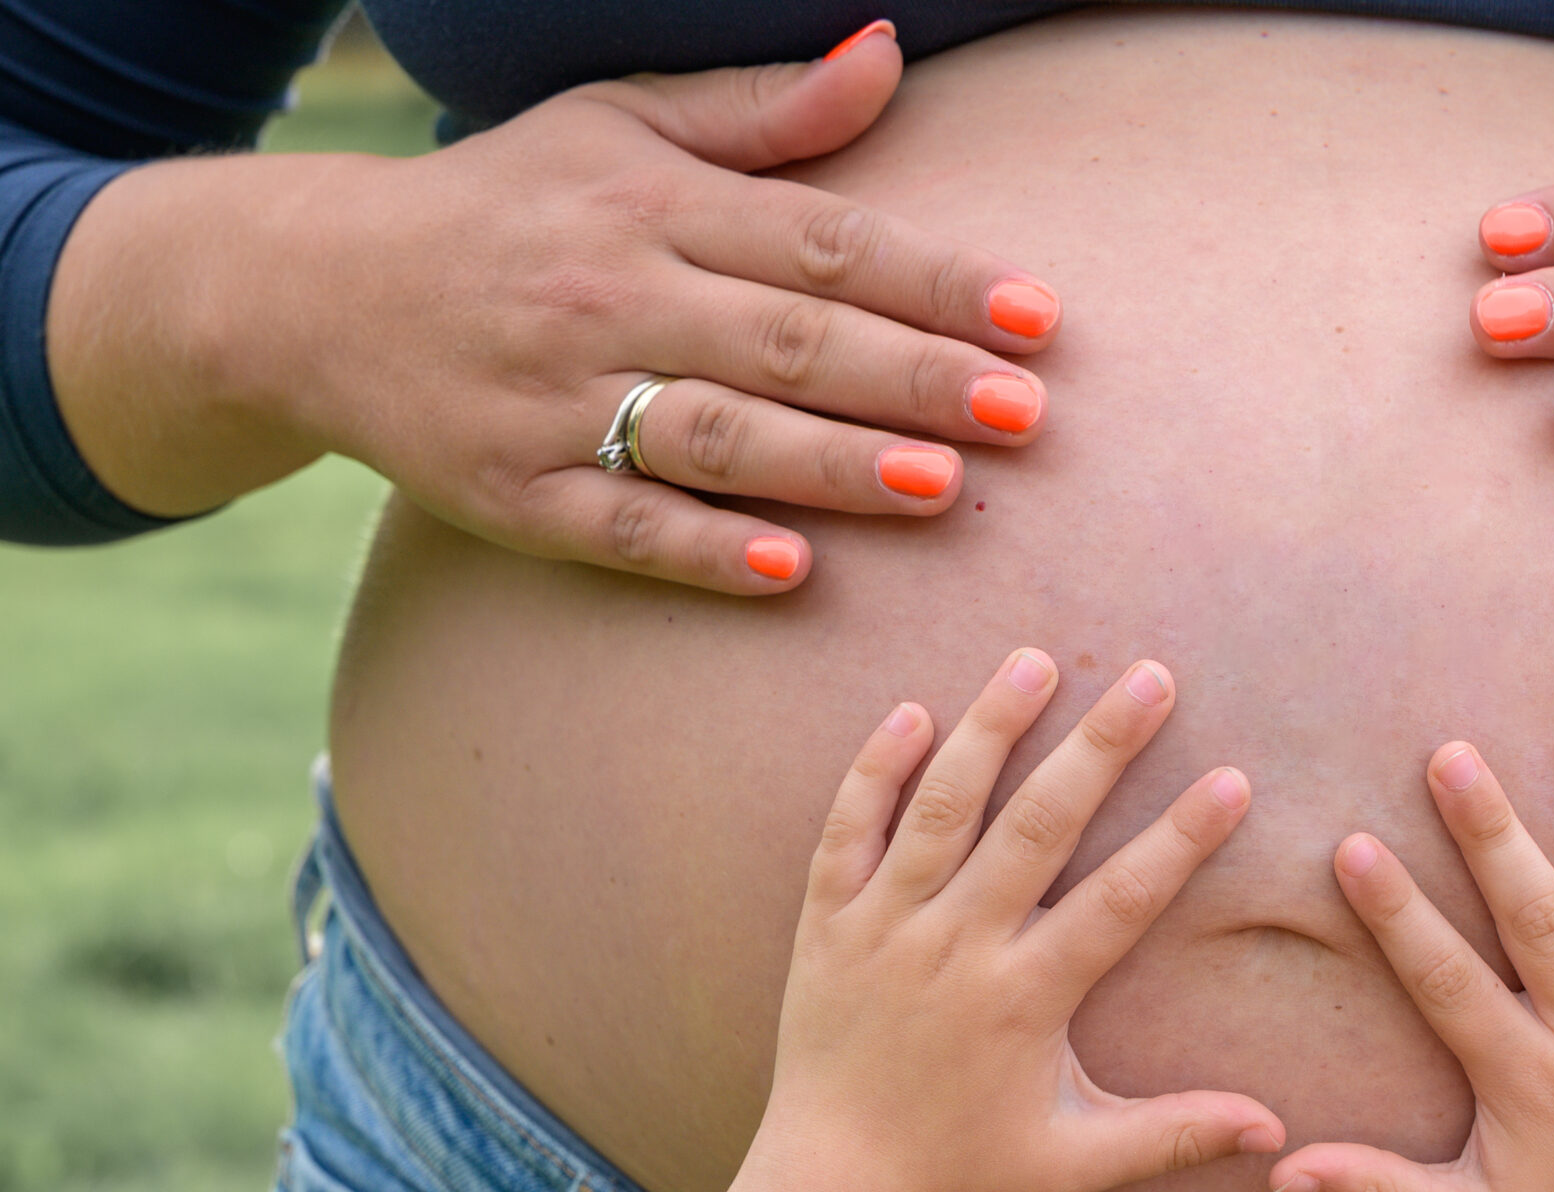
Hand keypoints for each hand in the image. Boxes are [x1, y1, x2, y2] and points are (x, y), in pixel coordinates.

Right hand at [257, 26, 1055, 590]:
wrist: (312, 290)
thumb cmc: (511, 205)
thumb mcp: (622, 127)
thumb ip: (764, 113)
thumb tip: (887, 54)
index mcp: (652, 207)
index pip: (820, 242)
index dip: (933, 280)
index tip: (1036, 317)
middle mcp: (609, 297)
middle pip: (785, 341)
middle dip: (911, 377)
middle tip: (1024, 414)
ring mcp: (556, 400)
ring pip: (715, 435)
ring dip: (830, 464)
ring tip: (938, 488)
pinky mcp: (512, 492)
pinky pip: (619, 526)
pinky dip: (702, 549)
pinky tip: (789, 569)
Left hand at [737, 648, 1282, 1191]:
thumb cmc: (963, 1180)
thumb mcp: (1076, 1161)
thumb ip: (1177, 1133)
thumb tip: (1276, 1134)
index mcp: (1022, 999)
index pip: (1118, 900)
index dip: (1179, 839)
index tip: (1230, 781)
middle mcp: (953, 949)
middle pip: (1035, 826)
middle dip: (1099, 746)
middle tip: (1152, 678)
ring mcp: (883, 929)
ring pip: (940, 807)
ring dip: (990, 727)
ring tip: (1035, 661)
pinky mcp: (826, 926)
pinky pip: (848, 831)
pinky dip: (876, 770)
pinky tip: (915, 713)